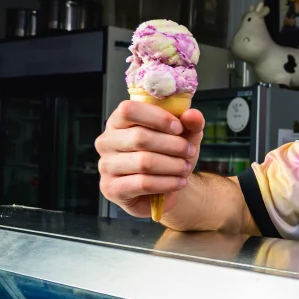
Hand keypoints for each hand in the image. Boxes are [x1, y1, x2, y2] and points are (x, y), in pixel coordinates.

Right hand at [96, 101, 204, 217]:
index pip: (129, 110)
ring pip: (144, 162)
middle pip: (140, 137)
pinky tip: (178, 182)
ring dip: (172, 165)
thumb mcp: (185, 136)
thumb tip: (192, 115)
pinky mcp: (111, 188)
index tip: (179, 128)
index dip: (157, 117)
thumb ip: (190, 123)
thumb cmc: (169, 155)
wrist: (165, 188)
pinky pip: (143, 183)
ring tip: (185, 168)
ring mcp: (106, 166)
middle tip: (189, 152)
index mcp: (118, 121)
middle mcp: (106, 141)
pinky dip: (167, 183)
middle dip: (172, 145)